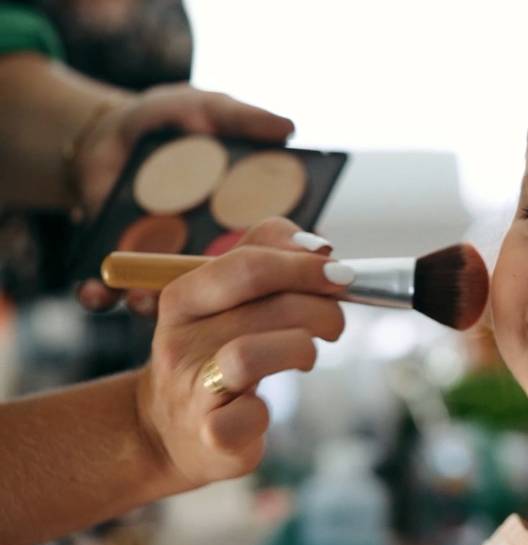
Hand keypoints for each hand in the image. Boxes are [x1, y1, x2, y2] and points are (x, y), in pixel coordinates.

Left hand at [73, 83, 294, 314]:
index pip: (267, 254)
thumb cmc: (168, 122)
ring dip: (153, 306)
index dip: (277, 270)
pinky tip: (93, 290)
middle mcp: (206, 252)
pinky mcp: (121, 263)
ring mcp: (163, 262)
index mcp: (240, 224)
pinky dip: (100, 295)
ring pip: (165, 299)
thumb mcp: (205, 108)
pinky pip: (110, 290)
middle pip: (217, 290)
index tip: (275, 276)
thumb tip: (289, 128)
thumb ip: (244, 118)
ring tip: (140, 301)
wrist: (107, 132)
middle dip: (213, 304)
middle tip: (205, 302)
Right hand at [135, 217, 346, 488]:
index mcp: (184, 297)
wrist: (174, 431)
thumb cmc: (218, 354)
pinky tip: (265, 408)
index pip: (247, 262)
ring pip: (250, 355)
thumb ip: (270, 259)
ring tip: (307, 356)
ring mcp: (192, 388)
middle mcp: (179, 338)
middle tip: (334, 323)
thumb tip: (320, 247)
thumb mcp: (229, 301)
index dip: (304, 264)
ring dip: (300, 349)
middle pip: (263, 302)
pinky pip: (249, 416)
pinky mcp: (210, 434)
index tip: (339, 275)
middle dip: (320, 307)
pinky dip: (268, 412)